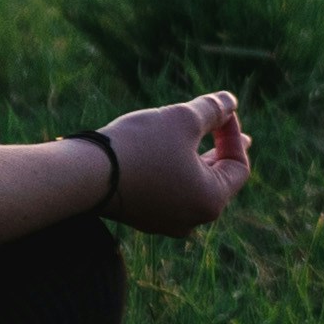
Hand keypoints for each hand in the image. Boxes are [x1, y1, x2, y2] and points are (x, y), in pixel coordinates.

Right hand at [96, 92, 252, 235]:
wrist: (84, 175)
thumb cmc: (141, 145)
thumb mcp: (182, 119)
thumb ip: (213, 110)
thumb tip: (230, 101)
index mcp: (210, 201)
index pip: (239, 166)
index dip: (234, 134)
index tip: (222, 110)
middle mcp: (191, 220)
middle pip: (217, 180)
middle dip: (220, 148)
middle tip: (228, 130)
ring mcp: (165, 223)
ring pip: (192, 188)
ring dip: (196, 160)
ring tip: (203, 144)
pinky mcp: (142, 217)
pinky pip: (169, 193)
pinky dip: (175, 172)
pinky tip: (169, 157)